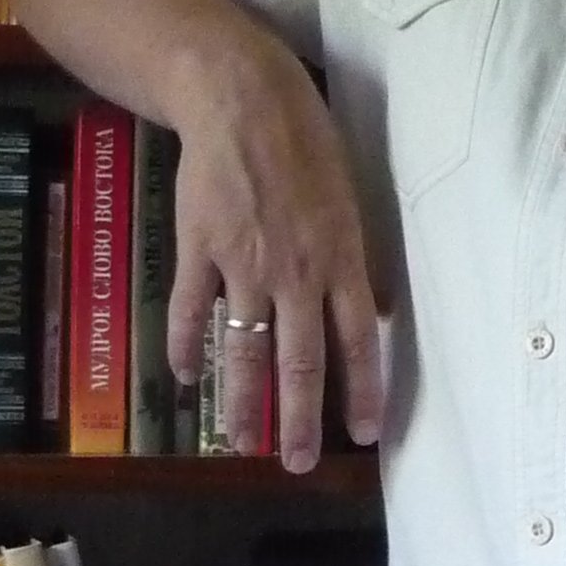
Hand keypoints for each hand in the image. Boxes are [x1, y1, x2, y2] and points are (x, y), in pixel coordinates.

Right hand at [164, 28, 383, 473]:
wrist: (242, 101)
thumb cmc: (307, 146)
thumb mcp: (351, 202)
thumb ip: (359, 265)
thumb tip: (380, 316)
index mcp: (340, 260)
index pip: (359, 341)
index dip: (363, 391)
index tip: (364, 434)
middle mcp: (295, 272)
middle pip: (300, 361)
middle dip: (298, 420)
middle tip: (296, 463)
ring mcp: (243, 264)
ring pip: (243, 348)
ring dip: (241, 401)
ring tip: (238, 442)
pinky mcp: (199, 249)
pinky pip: (192, 310)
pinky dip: (187, 346)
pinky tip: (185, 377)